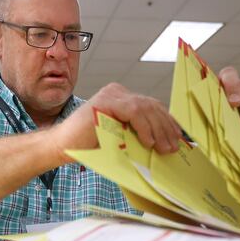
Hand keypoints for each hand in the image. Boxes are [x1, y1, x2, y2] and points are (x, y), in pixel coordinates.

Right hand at [51, 83, 182, 161]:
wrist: (62, 146)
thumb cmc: (89, 146)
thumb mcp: (120, 137)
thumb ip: (137, 133)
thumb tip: (164, 144)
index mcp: (122, 98)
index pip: (152, 106)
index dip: (167, 122)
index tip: (178, 139)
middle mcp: (117, 92)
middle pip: (151, 106)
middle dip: (166, 128)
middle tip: (174, 147)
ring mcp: (111, 94)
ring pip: (145, 107)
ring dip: (158, 129)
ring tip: (165, 148)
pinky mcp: (105, 101)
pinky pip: (133, 111)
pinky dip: (144, 127)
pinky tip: (149, 142)